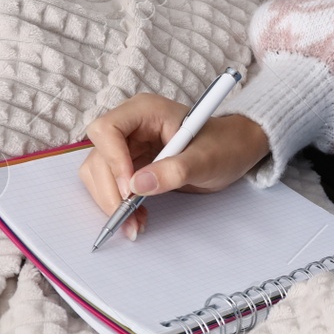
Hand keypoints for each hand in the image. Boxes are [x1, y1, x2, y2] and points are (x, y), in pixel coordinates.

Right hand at [79, 93, 271, 240]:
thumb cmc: (225, 145)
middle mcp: (130, 126)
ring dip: (111, 202)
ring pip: (98, 174)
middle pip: (98, 157)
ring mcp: (128, 146)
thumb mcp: (206, 159)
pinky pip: (111, 186)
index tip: (130, 188)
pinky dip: (118, 205)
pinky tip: (138, 217)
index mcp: (145, 111)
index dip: (112, 160)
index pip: (106, 129)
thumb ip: (175, 170)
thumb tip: (138, 186)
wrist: (235, 151)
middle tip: (128, 218)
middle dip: (110, 190)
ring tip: (136, 222)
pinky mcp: (130, 166)